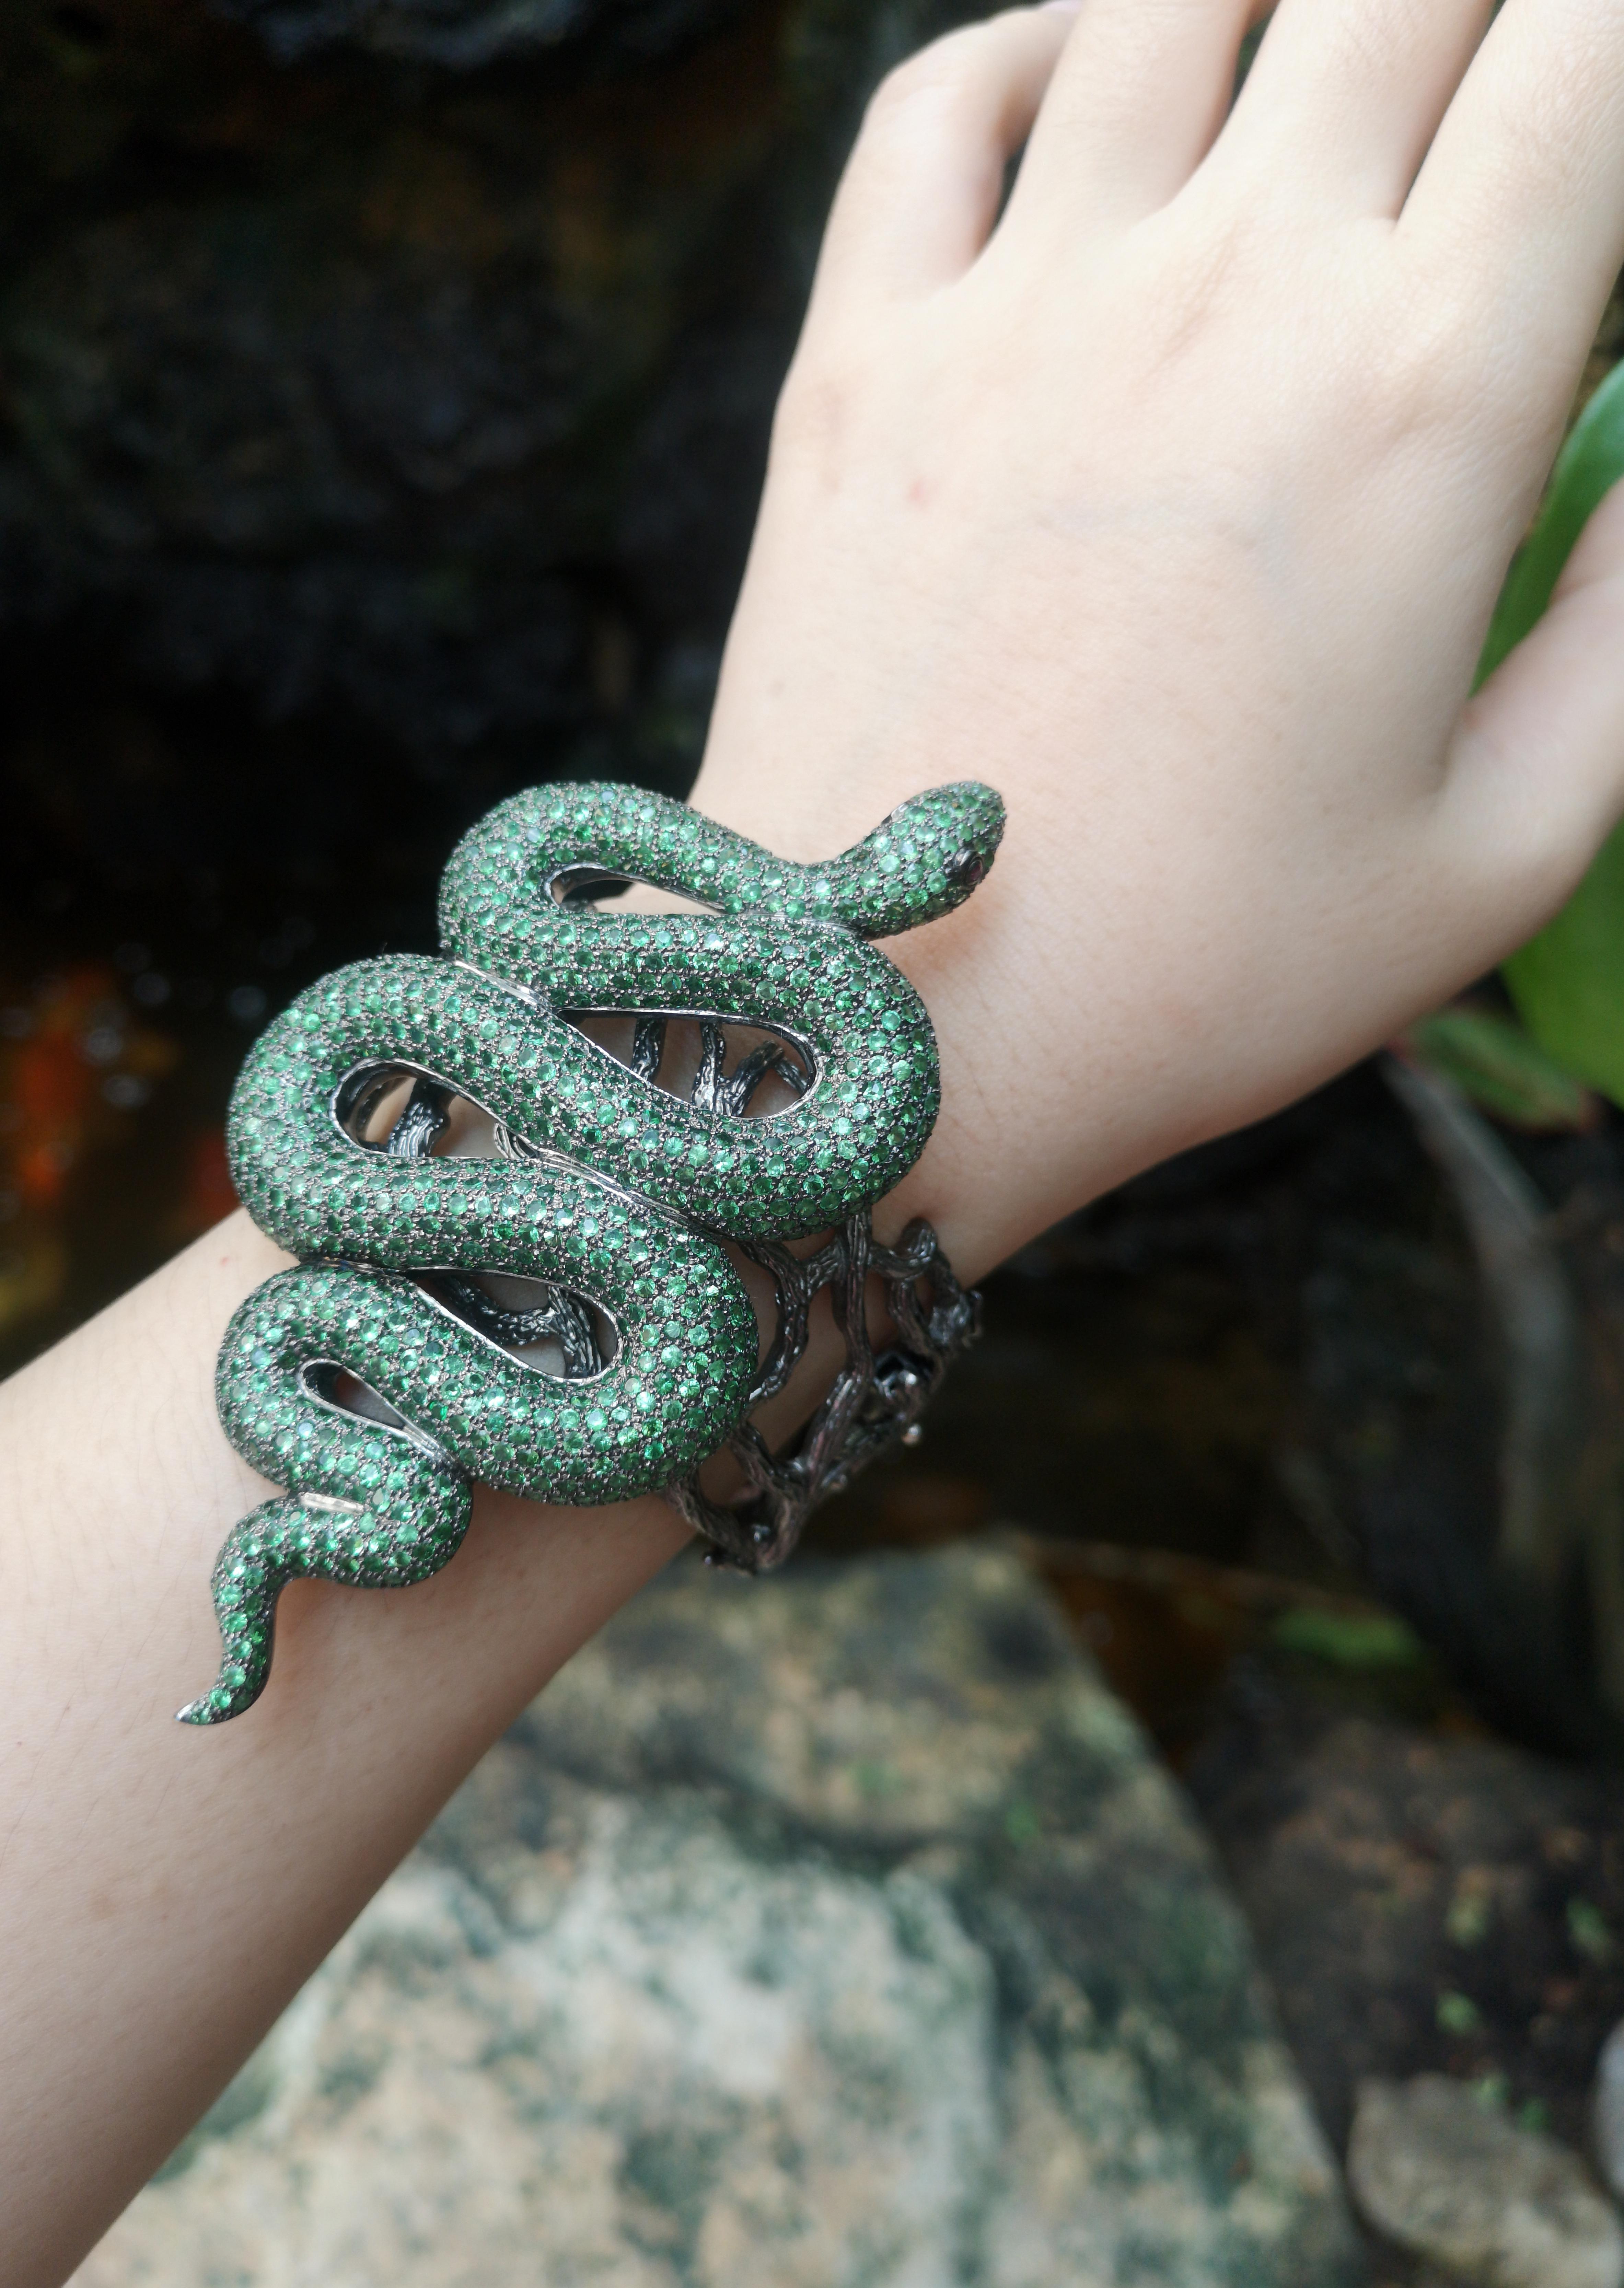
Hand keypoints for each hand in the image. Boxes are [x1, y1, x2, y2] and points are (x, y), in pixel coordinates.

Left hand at [692, 0, 1623, 1270]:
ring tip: (1316, 70)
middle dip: (1478, 19)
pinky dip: (1034, 44)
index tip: (1594, 139)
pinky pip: (941, 102)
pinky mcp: (858, 360)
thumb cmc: (1198, 973)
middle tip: (1480, 121)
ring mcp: (1017, 309)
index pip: (1582, 63)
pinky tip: (1096, 84)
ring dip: (1278, 1)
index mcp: (1421, 396)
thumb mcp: (1497, 852)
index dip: (1611, 55)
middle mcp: (1223, 293)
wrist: (885, 1034)